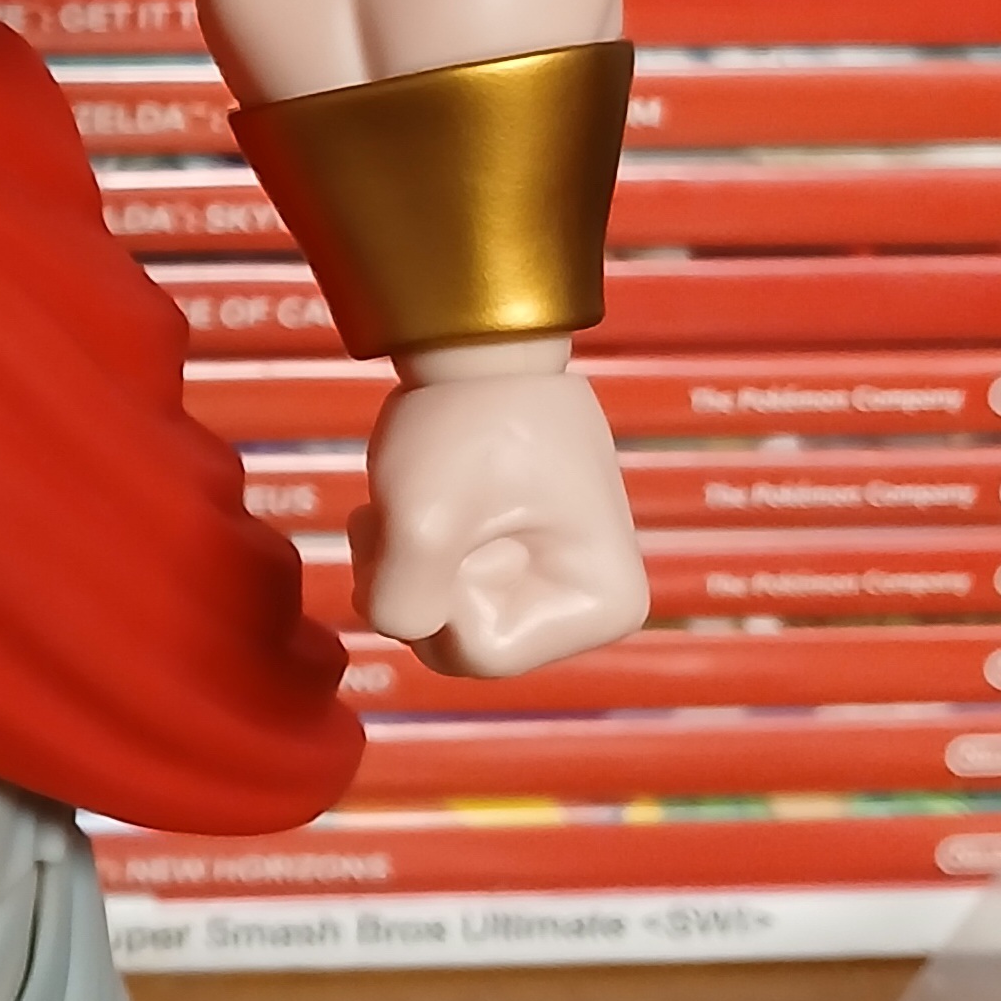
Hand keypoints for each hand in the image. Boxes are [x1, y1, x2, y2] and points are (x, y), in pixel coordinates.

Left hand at [351, 366, 648, 680]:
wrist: (479, 346)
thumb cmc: (469, 421)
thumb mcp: (421, 519)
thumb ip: (399, 604)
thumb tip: (400, 626)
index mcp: (605, 604)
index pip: (484, 654)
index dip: (439, 594)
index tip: (446, 520)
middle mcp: (592, 606)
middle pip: (460, 645)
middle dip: (411, 582)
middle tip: (395, 512)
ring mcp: (554, 582)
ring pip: (441, 619)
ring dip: (399, 566)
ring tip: (395, 502)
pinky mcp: (518, 559)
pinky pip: (442, 588)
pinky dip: (408, 552)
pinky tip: (404, 503)